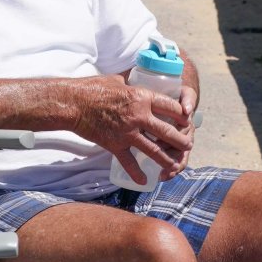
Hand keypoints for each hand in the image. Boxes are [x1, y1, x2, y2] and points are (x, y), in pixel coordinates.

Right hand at [70, 76, 191, 187]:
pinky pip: (129, 163)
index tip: (187, 119)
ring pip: (154, 150)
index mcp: (141, 97)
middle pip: (167, 131)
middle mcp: (138, 116)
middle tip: (187, 145)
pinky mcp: (115, 145)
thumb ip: (130, 85)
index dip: (181, 114)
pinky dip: (137, 173)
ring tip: (176, 165)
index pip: (170, 106)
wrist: (74, 103)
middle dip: (180, 140)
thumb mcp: (118, 80)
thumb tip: (134, 82)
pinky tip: (144, 181)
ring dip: (167, 159)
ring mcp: (127, 133)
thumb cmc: (94, 88)